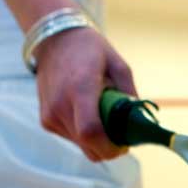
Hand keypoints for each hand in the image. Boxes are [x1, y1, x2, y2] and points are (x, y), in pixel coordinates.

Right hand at [33, 26, 136, 160]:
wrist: (54, 40)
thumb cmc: (90, 50)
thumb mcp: (118, 65)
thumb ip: (129, 94)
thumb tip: (140, 121)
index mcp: (80, 88)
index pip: (91, 132)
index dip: (110, 147)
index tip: (124, 145)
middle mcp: (60, 105)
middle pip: (89, 145)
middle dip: (109, 148)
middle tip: (121, 136)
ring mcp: (50, 115)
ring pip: (82, 146)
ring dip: (97, 141)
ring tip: (103, 118)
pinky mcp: (46, 121)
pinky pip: (72, 139)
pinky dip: (84, 135)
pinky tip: (87, 115)